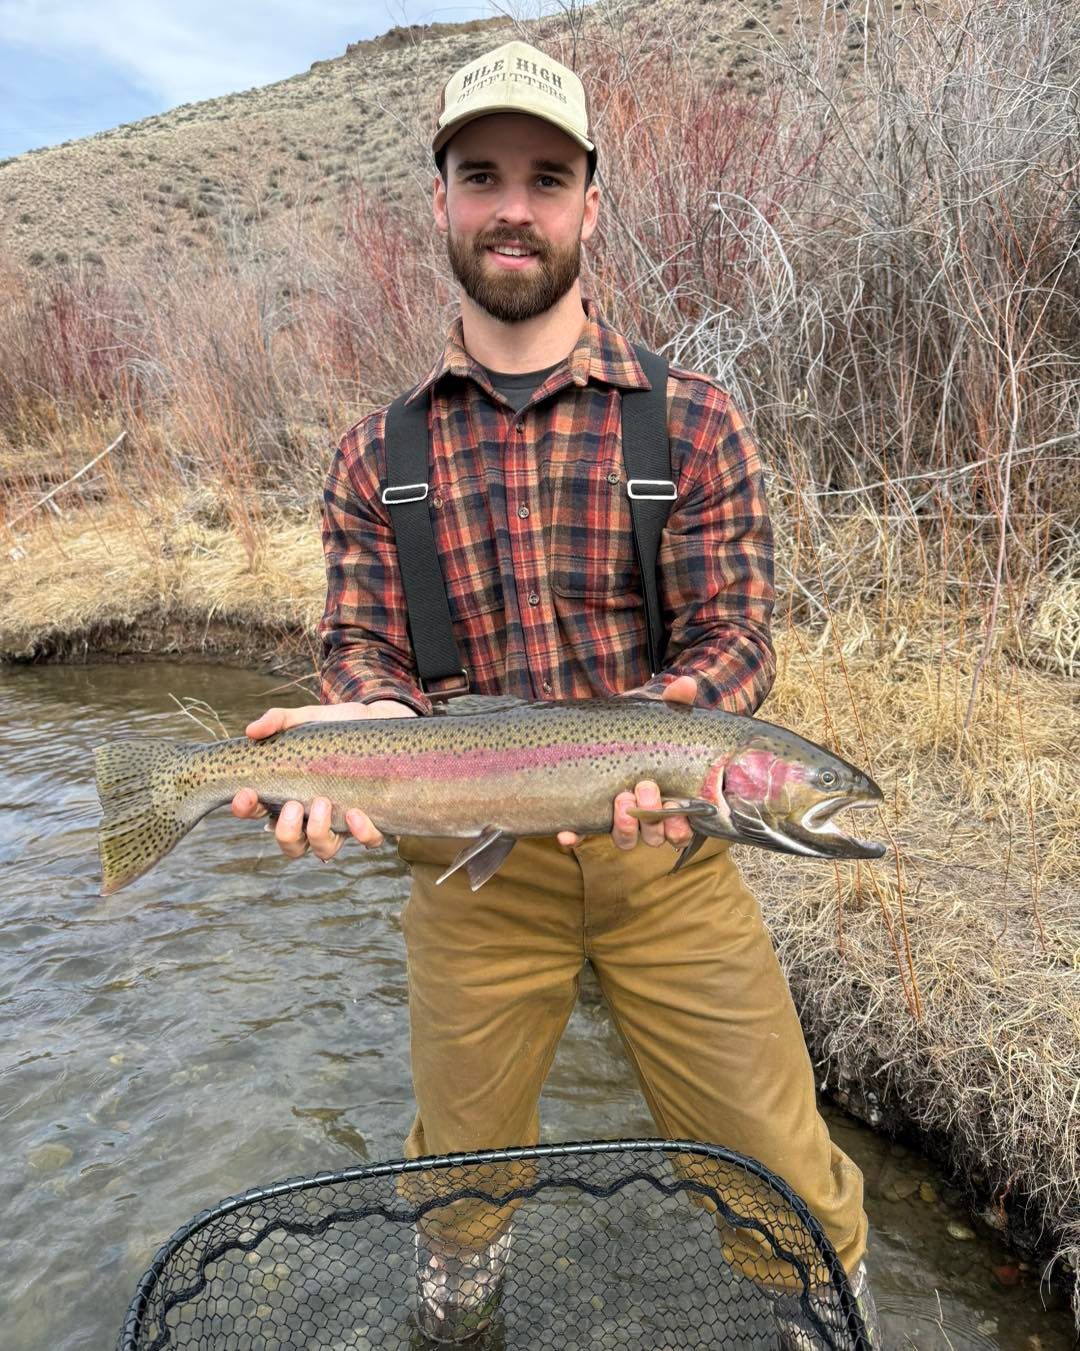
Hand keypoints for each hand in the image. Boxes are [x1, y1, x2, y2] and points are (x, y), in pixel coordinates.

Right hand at [230, 699, 415, 859]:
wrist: (380, 720)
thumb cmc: (336, 726)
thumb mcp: (307, 718)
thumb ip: (279, 721)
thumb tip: (252, 730)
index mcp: (288, 793)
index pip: (256, 811)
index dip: (245, 809)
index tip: (246, 793)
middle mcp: (312, 815)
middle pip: (290, 845)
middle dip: (287, 832)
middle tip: (295, 805)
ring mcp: (342, 821)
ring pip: (324, 851)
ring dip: (319, 834)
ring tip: (323, 802)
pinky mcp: (372, 819)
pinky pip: (368, 841)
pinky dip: (361, 834)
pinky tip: (356, 814)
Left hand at [556, 676, 698, 850]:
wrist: (600, 727)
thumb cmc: (637, 727)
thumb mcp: (653, 714)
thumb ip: (673, 702)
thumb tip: (686, 683)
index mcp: (669, 798)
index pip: (681, 826)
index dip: (680, 825)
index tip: (676, 808)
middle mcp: (645, 815)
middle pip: (655, 834)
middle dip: (652, 818)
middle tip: (644, 788)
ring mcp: (616, 818)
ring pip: (626, 839)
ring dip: (625, 827)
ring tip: (619, 800)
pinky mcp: (588, 814)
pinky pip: (581, 834)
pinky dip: (574, 836)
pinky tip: (567, 832)